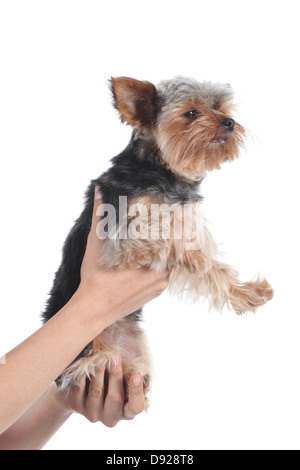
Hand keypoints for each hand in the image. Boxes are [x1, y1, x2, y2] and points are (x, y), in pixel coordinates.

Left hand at [54, 359, 144, 426]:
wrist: (86, 388)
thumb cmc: (113, 381)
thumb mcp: (125, 381)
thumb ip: (131, 376)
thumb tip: (138, 364)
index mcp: (127, 412)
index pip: (135, 407)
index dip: (136, 392)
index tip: (136, 375)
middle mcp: (110, 417)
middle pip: (115, 398)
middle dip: (115, 375)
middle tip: (115, 356)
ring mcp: (92, 414)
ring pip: (96, 392)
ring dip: (99, 371)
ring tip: (101, 356)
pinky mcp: (77, 406)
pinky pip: (80, 388)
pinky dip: (84, 374)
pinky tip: (87, 363)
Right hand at [74, 186, 169, 329]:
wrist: (92, 311)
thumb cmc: (95, 280)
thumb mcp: (96, 245)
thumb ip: (99, 217)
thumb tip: (99, 191)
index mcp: (153, 265)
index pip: (171, 240)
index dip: (170, 226)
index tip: (167, 213)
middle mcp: (161, 277)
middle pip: (171, 251)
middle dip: (165, 237)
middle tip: (160, 221)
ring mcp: (159, 287)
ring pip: (168, 263)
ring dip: (162, 251)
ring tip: (153, 235)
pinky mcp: (154, 294)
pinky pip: (162, 274)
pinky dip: (158, 263)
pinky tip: (147, 255)